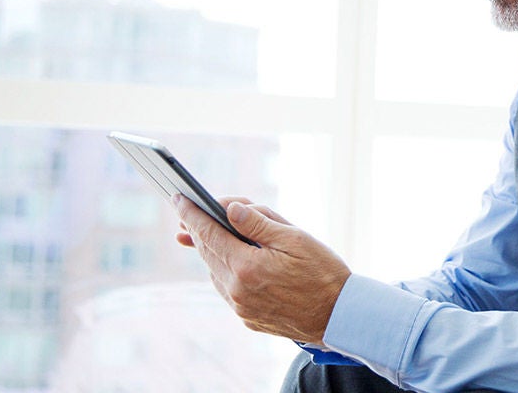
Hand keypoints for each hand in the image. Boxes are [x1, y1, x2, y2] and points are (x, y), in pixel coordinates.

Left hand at [173, 195, 350, 344]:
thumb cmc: (322, 272)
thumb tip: (229, 209)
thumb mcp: (294, 237)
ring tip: (214, 234)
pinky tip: (235, 260)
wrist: (339, 315)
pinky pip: (227, 289)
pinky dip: (226, 271)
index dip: (191, 214)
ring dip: (214, 251)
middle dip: (199, 230)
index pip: (208, 233)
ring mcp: (241, 307)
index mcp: (247, 265)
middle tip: (191, 212)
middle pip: (208, 252)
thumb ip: (258, 222)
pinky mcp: (247, 318)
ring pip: (215, 272)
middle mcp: (237, 290)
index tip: (179, 199)